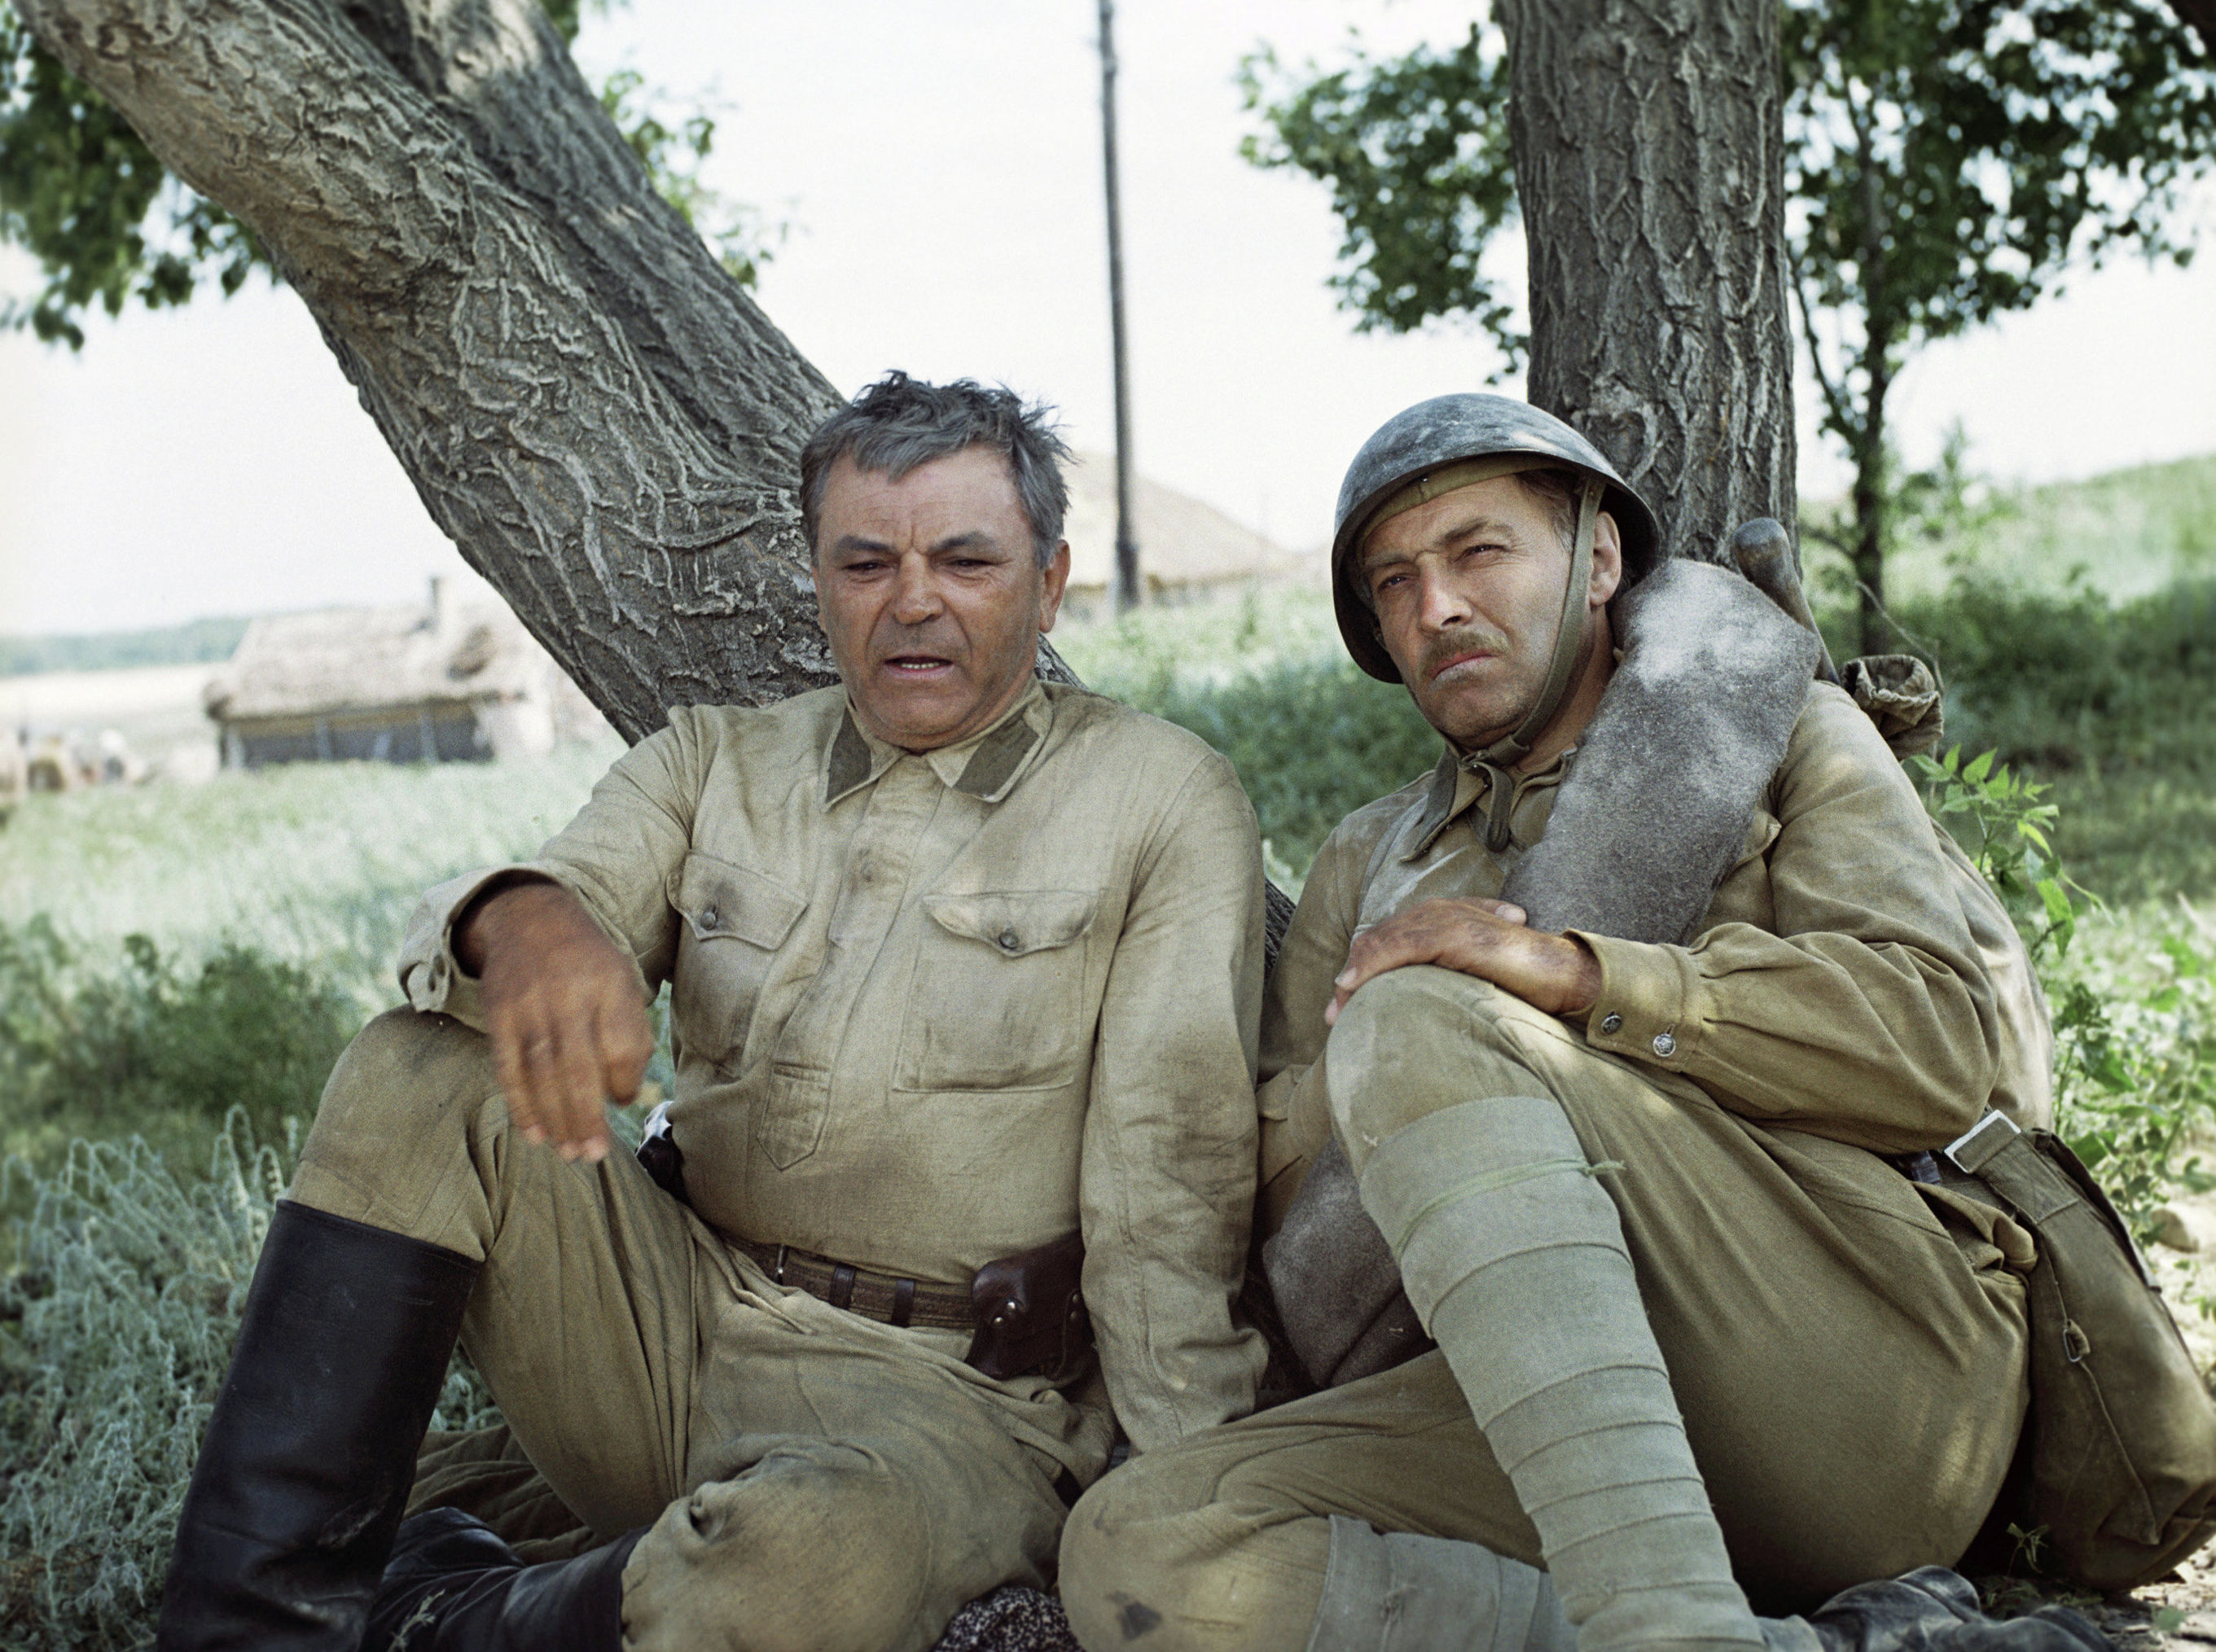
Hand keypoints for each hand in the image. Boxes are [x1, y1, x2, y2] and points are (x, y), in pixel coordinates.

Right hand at [456, 880, 654, 1161]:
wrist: (529, 918)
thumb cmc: (586, 964)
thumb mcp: (621, 980)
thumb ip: (629, 1032)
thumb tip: (624, 1095)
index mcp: (609, 982)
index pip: (622, 1043)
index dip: (625, 1081)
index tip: (623, 1101)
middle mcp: (568, 993)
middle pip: (578, 1066)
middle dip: (587, 1117)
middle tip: (594, 1155)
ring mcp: (529, 1004)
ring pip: (542, 1072)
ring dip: (555, 1119)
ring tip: (569, 1152)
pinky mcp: (499, 1014)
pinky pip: (508, 1068)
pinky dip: (521, 1104)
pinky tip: (534, 1132)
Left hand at [1325, 897, 1602, 1026]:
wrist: (1565, 977)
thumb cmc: (1520, 985)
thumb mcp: (1468, 981)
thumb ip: (1438, 983)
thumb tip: (1411, 1013)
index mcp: (1440, 919)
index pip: (1385, 941)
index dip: (1360, 971)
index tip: (1341, 1008)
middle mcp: (1440, 911)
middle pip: (1378, 940)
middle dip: (1352, 977)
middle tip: (1334, 1017)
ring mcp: (1449, 918)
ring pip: (1384, 942)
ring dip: (1356, 976)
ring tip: (1338, 1010)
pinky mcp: (1458, 931)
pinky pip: (1403, 945)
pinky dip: (1373, 964)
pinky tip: (1353, 984)